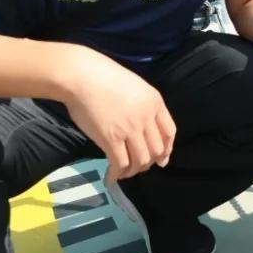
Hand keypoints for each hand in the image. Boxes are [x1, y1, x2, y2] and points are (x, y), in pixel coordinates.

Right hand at [58, 47, 175, 181]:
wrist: (83, 76)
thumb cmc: (105, 78)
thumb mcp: (136, 87)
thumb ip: (144, 106)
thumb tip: (143, 129)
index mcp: (155, 103)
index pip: (170, 132)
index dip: (167, 150)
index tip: (161, 159)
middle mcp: (146, 117)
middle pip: (157, 150)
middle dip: (149, 163)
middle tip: (137, 166)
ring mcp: (130, 129)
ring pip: (141, 160)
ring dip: (133, 171)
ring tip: (124, 172)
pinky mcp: (111, 138)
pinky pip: (120, 163)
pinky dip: (118, 174)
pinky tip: (111, 176)